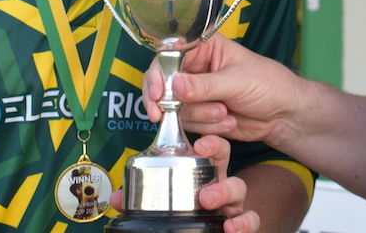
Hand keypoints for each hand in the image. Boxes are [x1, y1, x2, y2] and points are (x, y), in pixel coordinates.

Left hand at [109, 135, 260, 232]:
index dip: (210, 142)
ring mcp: (232, 202)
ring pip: (240, 189)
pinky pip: (250, 219)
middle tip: (195, 166)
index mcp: (202, 171)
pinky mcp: (239, 221)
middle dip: (216, 161)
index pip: (211, 147)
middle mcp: (220, 181)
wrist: (207, 230)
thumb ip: (139, 198)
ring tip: (208, 200)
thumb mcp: (163, 199)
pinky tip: (230, 227)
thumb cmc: (186, 208)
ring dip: (225, 191)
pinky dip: (243, 223)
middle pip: (226, 162)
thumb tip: (115, 197)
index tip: (200, 144)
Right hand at [143, 35, 295, 146]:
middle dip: (168, 102)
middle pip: (163, 83)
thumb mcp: (237, 81)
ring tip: (226, 113)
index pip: (170, 55)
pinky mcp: (201, 115)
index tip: (157, 93)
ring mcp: (197, 93)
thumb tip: (174, 84)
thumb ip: (205, 85)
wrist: (284, 115)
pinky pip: (188, 124)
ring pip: (176, 108)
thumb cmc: (269, 85)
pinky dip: (206, 128)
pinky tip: (227, 123)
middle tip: (163, 115)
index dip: (159, 73)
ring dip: (199, 116)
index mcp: (205, 48)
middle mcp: (197, 69)